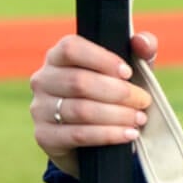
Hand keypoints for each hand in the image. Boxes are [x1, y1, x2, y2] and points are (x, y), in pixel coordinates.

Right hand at [30, 32, 158, 176]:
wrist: (93, 140)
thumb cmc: (113, 93)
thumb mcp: (130, 69)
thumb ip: (141, 49)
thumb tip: (142, 42)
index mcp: (58, 56)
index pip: (71, 48)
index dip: (102, 59)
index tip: (128, 72)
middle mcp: (43, 79)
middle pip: (79, 82)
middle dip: (118, 92)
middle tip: (143, 101)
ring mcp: (40, 109)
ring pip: (80, 110)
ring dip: (116, 115)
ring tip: (139, 119)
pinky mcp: (44, 136)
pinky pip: (78, 135)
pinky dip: (108, 135)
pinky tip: (128, 134)